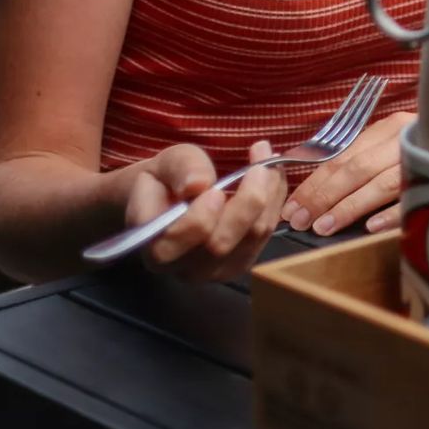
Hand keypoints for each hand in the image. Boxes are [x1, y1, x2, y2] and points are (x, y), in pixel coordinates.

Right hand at [126, 141, 286, 282]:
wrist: (172, 197)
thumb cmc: (165, 180)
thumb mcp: (166, 162)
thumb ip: (180, 169)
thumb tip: (197, 185)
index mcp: (154, 244)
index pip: (175, 242)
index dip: (199, 218)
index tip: (215, 189)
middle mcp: (183, 267)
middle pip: (219, 245)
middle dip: (246, 201)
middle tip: (257, 163)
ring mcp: (214, 271)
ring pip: (250, 238)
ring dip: (267, 194)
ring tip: (267, 157)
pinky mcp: (239, 263)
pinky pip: (265, 234)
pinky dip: (275, 201)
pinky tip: (272, 175)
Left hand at [281, 111, 413, 236]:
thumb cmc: (421, 147)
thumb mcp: (387, 145)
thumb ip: (357, 158)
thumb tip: (312, 181)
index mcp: (388, 129)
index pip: (340, 157)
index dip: (313, 182)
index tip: (292, 206)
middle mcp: (403, 140)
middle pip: (356, 169)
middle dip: (323, 197)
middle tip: (301, 221)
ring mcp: (422, 160)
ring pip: (380, 184)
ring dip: (349, 207)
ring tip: (324, 226)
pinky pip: (413, 197)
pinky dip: (390, 213)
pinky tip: (370, 227)